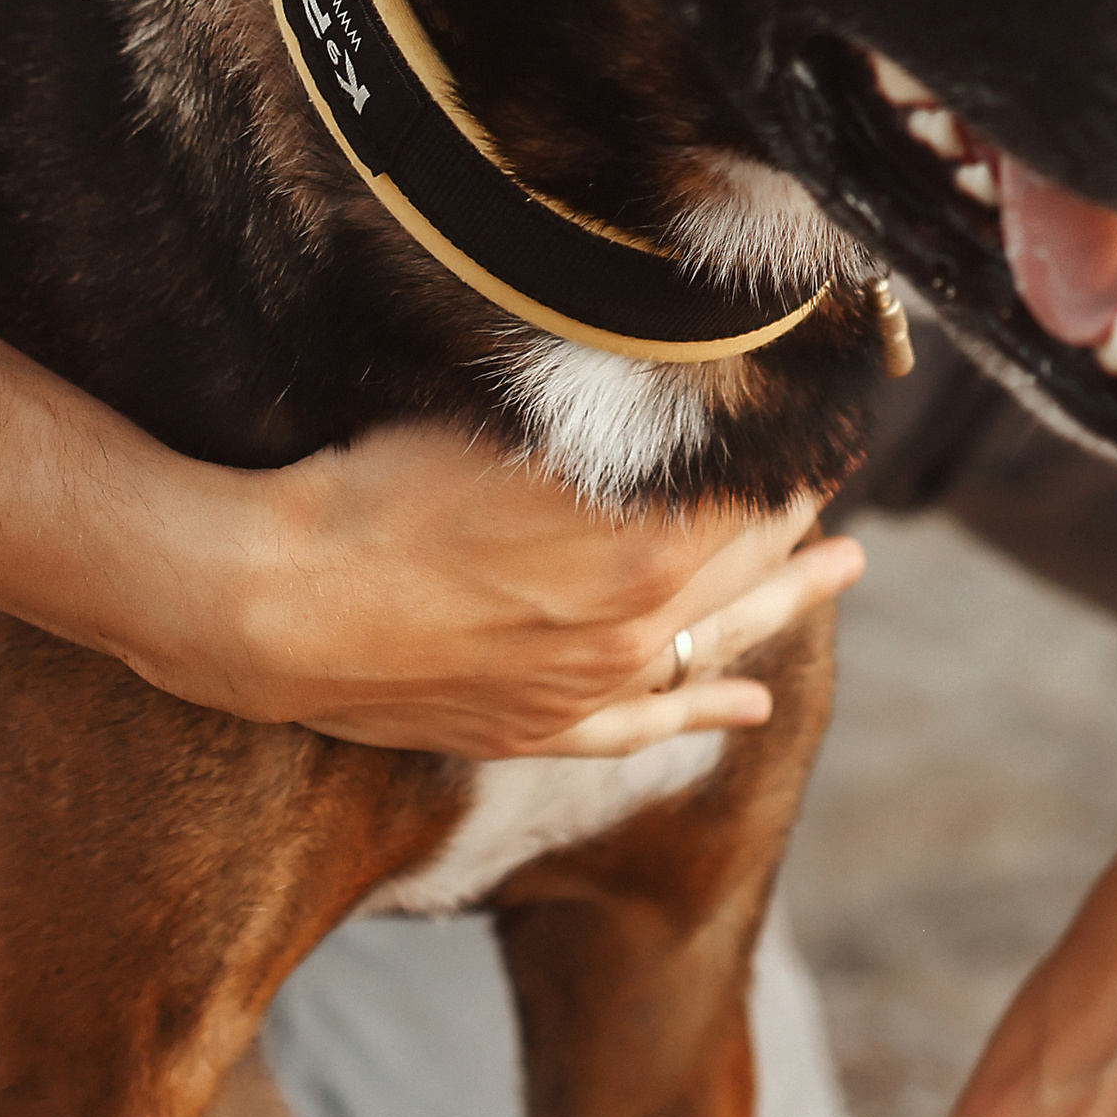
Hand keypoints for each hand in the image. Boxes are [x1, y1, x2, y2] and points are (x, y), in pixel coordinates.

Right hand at [123, 433, 861, 759]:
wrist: (270, 604)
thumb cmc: (375, 489)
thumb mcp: (508, 427)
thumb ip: (608, 420)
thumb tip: (689, 387)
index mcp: (642, 546)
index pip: (749, 488)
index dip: (790, 444)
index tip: (824, 407)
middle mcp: (634, 626)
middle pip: (744, 558)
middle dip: (796, 507)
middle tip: (839, 463)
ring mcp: (588, 688)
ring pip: (714, 639)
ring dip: (785, 598)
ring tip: (846, 563)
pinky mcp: (534, 729)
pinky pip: (642, 728)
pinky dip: (703, 712)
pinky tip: (749, 707)